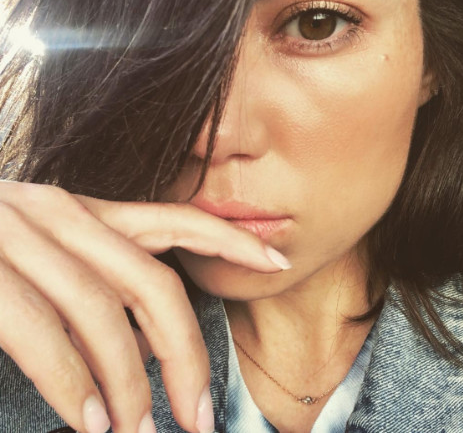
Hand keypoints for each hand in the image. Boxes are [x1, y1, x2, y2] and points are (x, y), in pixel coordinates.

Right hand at [0, 181, 289, 432]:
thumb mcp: (56, 259)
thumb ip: (103, 284)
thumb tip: (146, 342)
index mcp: (87, 210)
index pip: (177, 220)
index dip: (232, 239)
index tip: (278, 262)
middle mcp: (59, 214)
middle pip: (152, 285)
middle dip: (184, 354)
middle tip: (196, 418)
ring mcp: (17, 237)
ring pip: (102, 315)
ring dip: (126, 385)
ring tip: (137, 431)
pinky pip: (43, 332)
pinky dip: (71, 382)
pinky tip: (87, 421)